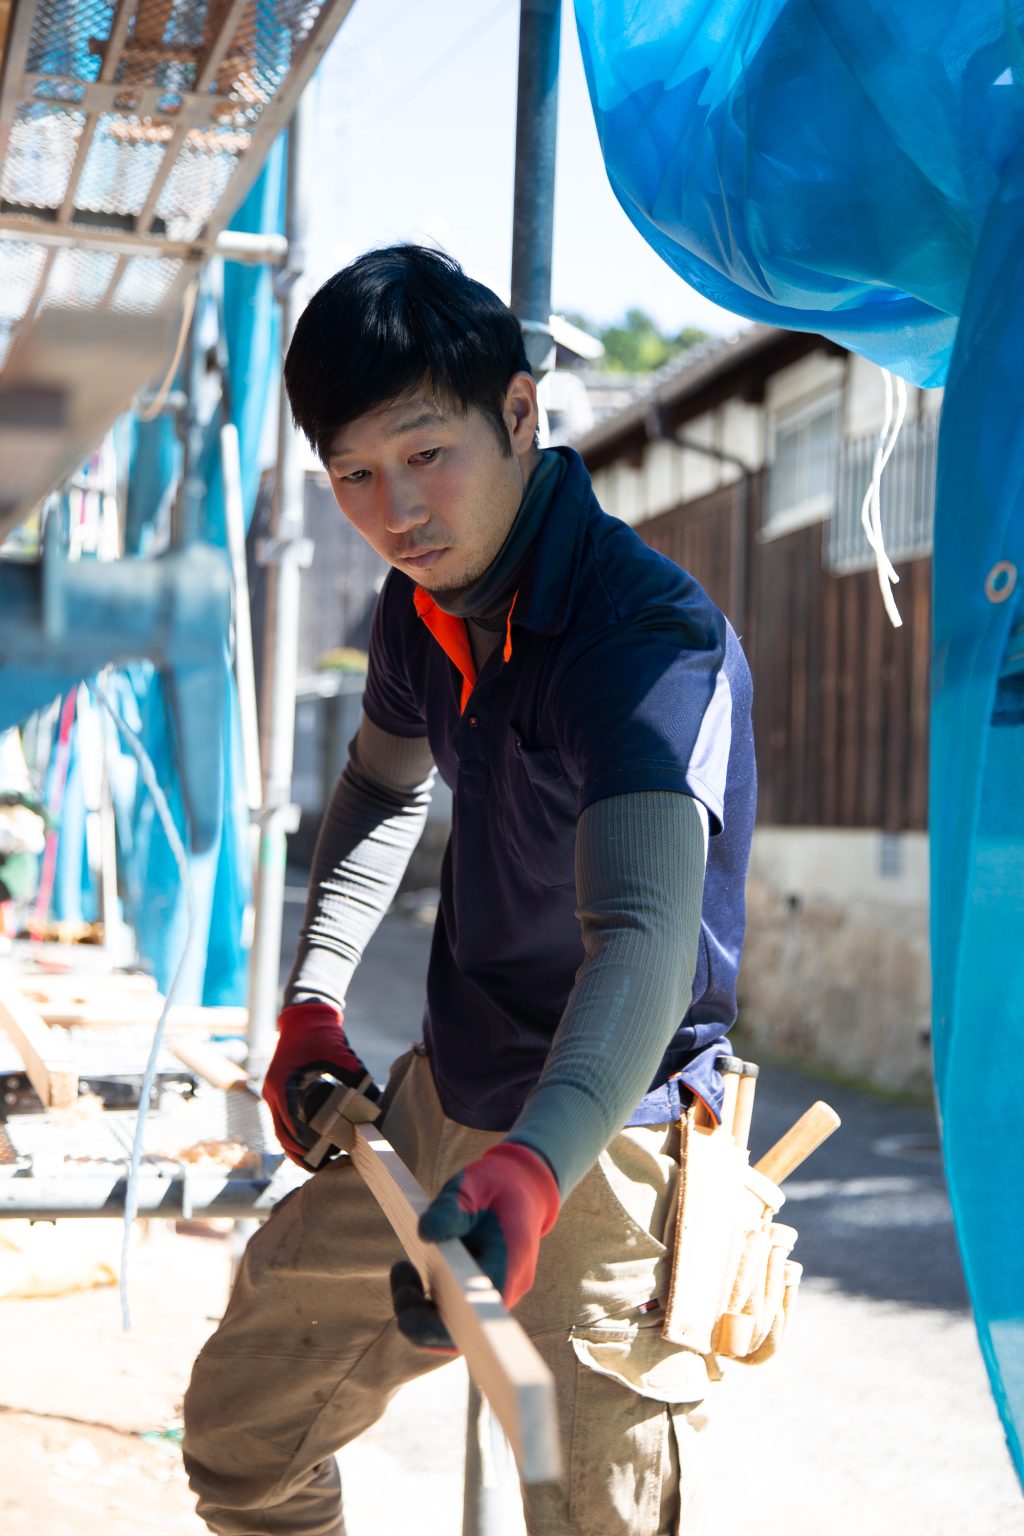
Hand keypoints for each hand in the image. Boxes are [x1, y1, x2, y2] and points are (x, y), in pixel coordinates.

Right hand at [262, 1001, 377, 1165]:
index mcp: (286, 1085)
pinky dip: (293, 1133)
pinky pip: (281, 1120)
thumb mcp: (344, 1059)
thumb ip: (356, 1083)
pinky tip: (309, 1143)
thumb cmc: (326, 1038)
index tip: (325, 1157)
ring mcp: (272, 1092)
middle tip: (322, 1165)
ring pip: (280, 1130)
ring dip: (295, 1147)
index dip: (308, 1147)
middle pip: (283, 1135)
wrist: (306, 1018)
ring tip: (316, 1160)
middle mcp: (274, 1092)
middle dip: (300, 1153)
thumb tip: (373, 1109)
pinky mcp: (275, 1091)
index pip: (293, 1127)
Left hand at [391, 1142, 559, 1349]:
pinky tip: (412, 1273)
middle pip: (460, 1333)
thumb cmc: (496, 1185)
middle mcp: (506, 1290)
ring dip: (419, 1310)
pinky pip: (453, 1314)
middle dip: (419, 1319)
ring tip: (402, 1269)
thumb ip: (451, 1208)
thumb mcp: (473, 1185)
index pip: (476, 1317)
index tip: (407, 1316)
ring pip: (453, 1328)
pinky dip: (427, 1302)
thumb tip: (424, 1233)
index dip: (440, 1328)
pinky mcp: (480, 1294)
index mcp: (509, 1264)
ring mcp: (493, 1296)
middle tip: (399, 1273)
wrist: (521, 1186)